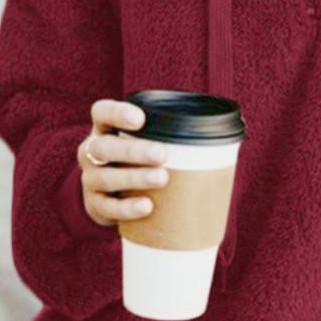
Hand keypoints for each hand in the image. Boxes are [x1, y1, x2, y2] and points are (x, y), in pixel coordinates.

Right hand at [76, 99, 170, 227]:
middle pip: (104, 146)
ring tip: (162, 179)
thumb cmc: (141, 162)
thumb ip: (173, 137)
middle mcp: (92, 151)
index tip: (140, 118)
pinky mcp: (94, 204)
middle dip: (133, 150)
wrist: (113, 198)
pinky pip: (107, 207)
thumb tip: (231, 135)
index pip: (102, 112)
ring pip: (104, 176)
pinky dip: (127, 207)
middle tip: (162, 154)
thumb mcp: (148, 144)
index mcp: (105, 129)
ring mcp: (90, 178)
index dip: (117, 112)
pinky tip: (147, 206)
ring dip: (134, 177)